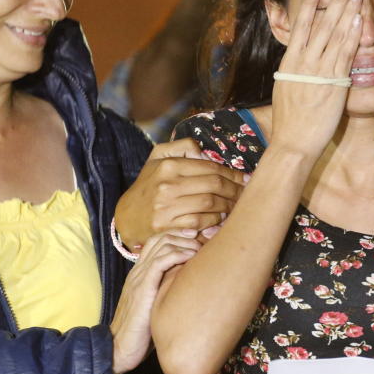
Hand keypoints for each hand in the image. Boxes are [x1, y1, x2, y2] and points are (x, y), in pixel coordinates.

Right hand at [110, 230, 202, 373]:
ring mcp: (139, 278)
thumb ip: (166, 291)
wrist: (120, 348)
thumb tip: (188, 286)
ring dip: (184, 244)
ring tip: (199, 249)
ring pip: (161, 246)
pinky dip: (177, 255)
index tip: (195, 237)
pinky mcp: (143, 289)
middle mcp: (138, 272)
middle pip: (160, 239)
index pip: (156, 242)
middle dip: (183, 235)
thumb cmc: (141, 331)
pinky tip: (191, 257)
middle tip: (200, 240)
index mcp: (139, 274)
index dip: (176, 235)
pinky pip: (160, 262)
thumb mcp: (155, 305)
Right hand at [114, 139, 246, 247]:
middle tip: (246, 193)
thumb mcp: (158, 157)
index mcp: (169, 165)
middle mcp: (167, 185)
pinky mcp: (166, 226)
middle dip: (236, 190)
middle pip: (214, 185)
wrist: (127, 216)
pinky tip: (221, 218)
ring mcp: (166, 207)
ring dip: (229, 206)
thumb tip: (205, 153)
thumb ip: (182, 147)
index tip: (246, 179)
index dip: (233, 174)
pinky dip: (214, 221)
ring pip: (210, 204)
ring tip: (237, 205)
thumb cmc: (149, 184)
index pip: (211, 167)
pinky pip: (200, 222)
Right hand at [268, 0, 363, 158]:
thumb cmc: (290, 121)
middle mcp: (304, 62)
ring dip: (347, 9)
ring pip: (334, 34)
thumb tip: (295, 60)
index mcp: (290, 62)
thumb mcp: (284, 89)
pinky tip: (359, 19)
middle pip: (321, 23)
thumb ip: (292, 71)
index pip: (300, 25)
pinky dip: (352, 35)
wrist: (294, 142)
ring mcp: (319, 71)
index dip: (308, 2)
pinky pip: (345, 54)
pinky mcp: (334, 84)